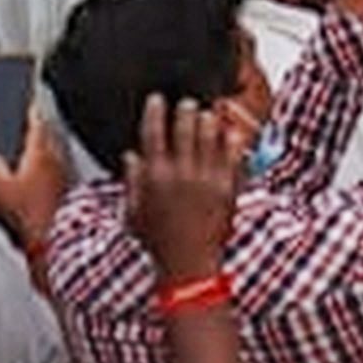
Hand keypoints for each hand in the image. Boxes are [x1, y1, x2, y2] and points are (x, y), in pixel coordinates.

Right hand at [124, 93, 239, 285]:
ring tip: (210, 110)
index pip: (153, 135)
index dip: (155, 113)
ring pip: (210, 138)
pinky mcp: (228, 187)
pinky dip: (231, 141)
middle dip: (186, 110)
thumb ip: (132, 181)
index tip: (158, 99)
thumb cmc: (158, 241)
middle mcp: (181, 174)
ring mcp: (207, 179)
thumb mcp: (134, 212)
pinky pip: (233, 156)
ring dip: (209, 121)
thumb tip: (130, 156)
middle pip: (185, 130)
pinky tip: (231, 130)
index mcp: (155, 178)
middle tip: (189, 101)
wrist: (188, 263)